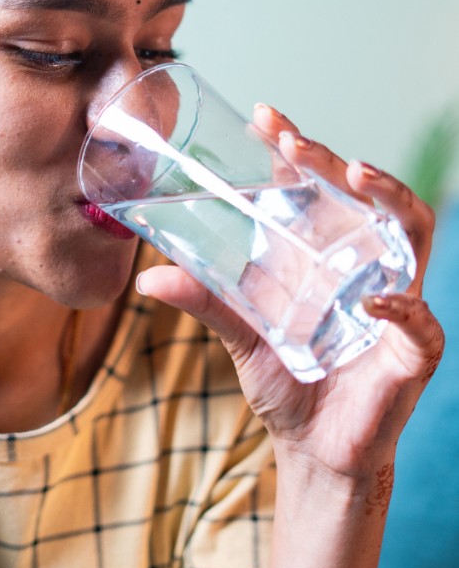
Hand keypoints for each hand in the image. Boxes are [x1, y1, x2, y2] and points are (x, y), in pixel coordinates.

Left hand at [136, 104, 444, 481]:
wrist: (314, 450)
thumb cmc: (286, 384)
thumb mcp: (239, 334)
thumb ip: (205, 300)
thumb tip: (149, 276)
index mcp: (326, 253)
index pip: (319, 186)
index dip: (298, 148)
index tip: (266, 117)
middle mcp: (365, 265)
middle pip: (364, 196)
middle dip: (332, 161)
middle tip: (295, 143)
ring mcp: (395, 301)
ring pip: (410, 234)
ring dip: (389, 198)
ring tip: (357, 174)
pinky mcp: (413, 348)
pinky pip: (418, 317)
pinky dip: (400, 303)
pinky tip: (378, 296)